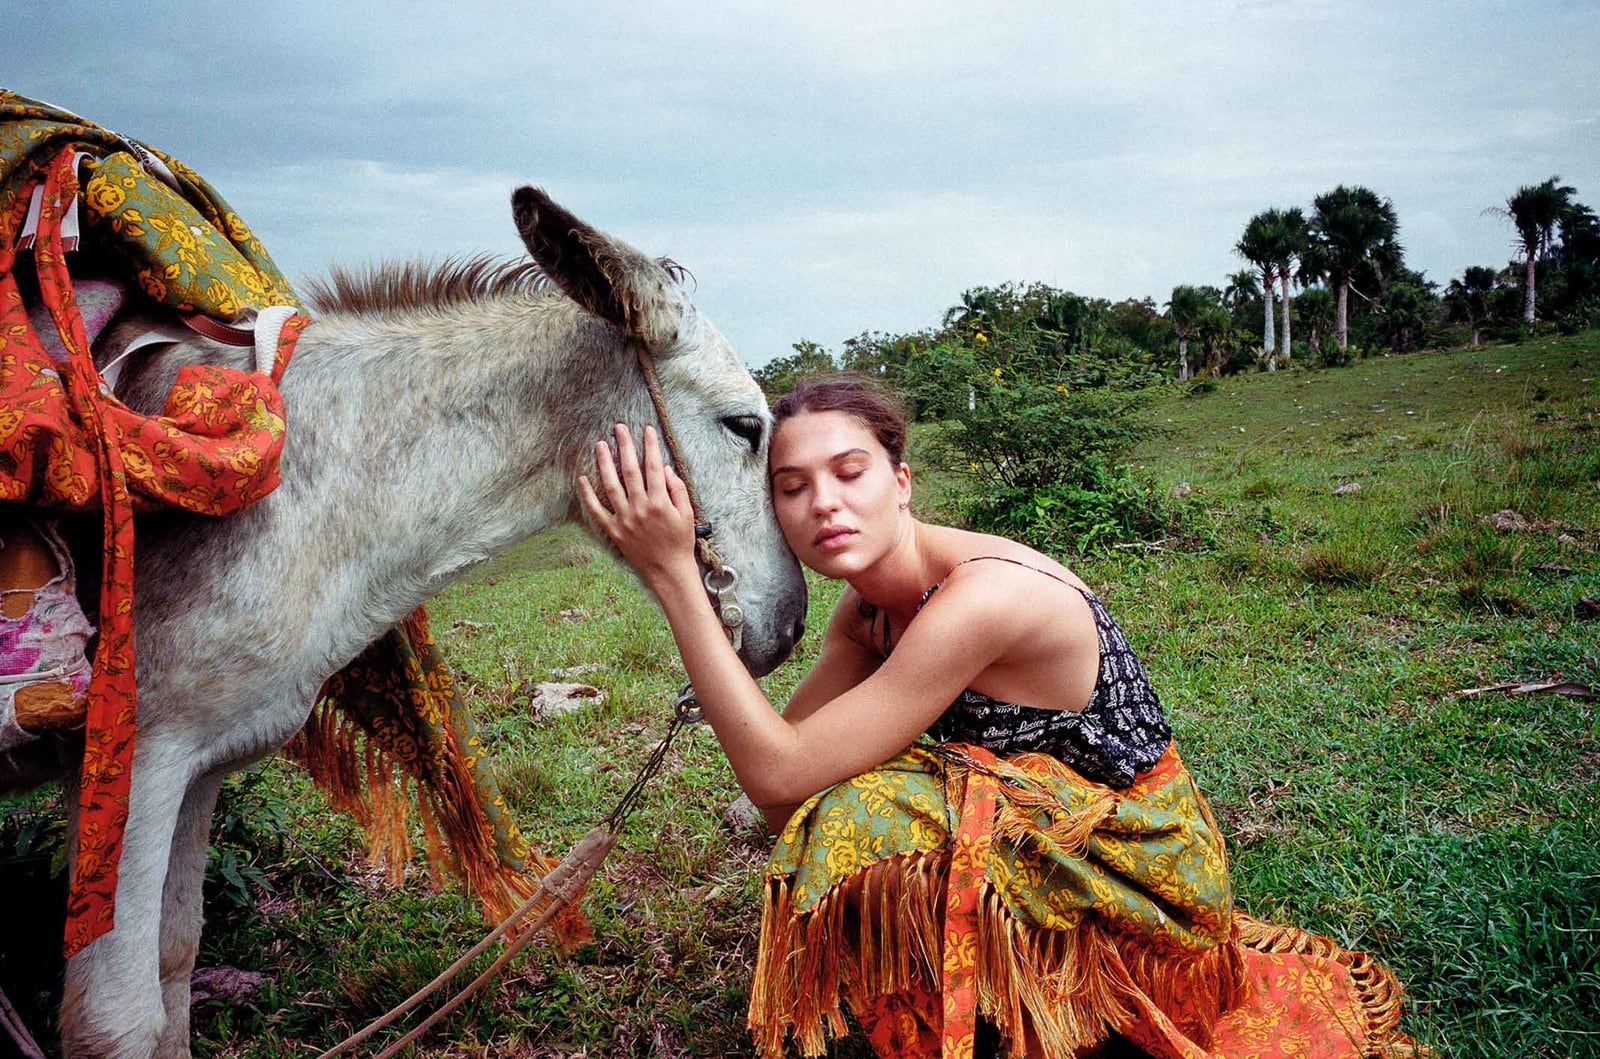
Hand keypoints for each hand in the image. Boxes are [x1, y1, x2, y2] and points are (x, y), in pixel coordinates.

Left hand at [578, 424, 698, 589]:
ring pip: (611, 485)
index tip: (647, 430)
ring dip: (604, 463)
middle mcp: (640, 508)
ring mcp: (625, 519)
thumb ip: (677, 489)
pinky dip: (588, 495)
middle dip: (625, 446)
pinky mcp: (614, 531)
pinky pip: (597, 511)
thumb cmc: (680, 542)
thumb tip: (665, 468)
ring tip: (600, 445)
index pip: (653, 467)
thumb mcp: (687, 514)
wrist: (668, 570)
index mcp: (659, 502)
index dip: (649, 446)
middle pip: (629, 470)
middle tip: (619, 428)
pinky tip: (582, 478)